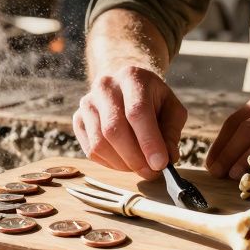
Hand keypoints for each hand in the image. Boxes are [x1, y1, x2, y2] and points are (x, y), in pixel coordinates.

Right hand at [73, 66, 188, 178]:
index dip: (148, 141)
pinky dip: (109, 163)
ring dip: (122, 164)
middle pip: (114, 129)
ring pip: (100, 143)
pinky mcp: (78, 119)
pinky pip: (90, 150)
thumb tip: (167, 159)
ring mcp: (87, 103)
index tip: (160, 164)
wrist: (126, 85)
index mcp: (132, 77)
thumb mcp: (171, 108)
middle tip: (151, 172)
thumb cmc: (152, 99)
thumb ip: (171, 132)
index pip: (137, 111)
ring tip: (140, 167)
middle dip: (135, 158)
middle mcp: (105, 86)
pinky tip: (124, 161)